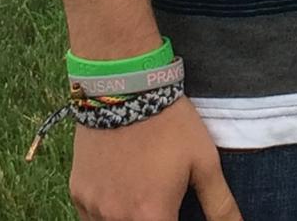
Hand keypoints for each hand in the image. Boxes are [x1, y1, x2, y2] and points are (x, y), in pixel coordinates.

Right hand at [68, 96, 241, 220]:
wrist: (127, 88)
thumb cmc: (171, 124)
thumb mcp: (204, 160)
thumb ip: (220, 204)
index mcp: (151, 216)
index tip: (175, 209)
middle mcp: (117, 220)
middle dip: (151, 219)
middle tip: (159, 196)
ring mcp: (93, 208)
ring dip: (127, 216)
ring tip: (142, 189)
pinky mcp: (77, 193)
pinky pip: (90, 215)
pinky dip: (105, 210)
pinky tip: (120, 185)